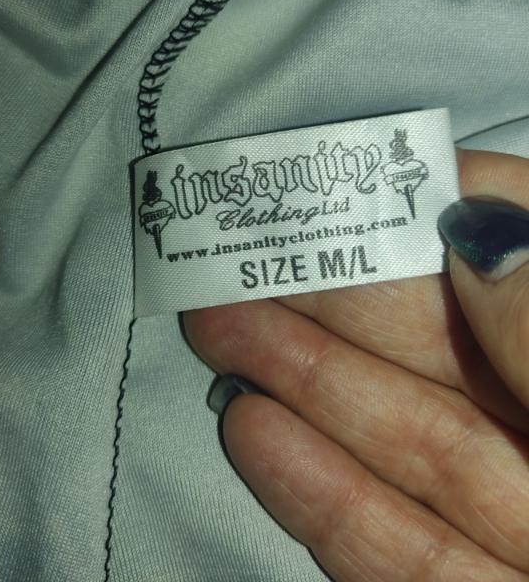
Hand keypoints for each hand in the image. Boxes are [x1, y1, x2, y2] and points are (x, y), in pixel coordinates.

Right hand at [182, 148, 528, 580]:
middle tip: (245, 254)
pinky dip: (323, 493)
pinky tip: (253, 429)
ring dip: (305, 383)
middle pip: (444, 348)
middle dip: (336, 296)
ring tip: (218, 332)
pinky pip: (401, 549)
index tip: (355, 173)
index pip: (523, 257)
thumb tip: (474, 232)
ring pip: (407, 441)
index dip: (440, 203)